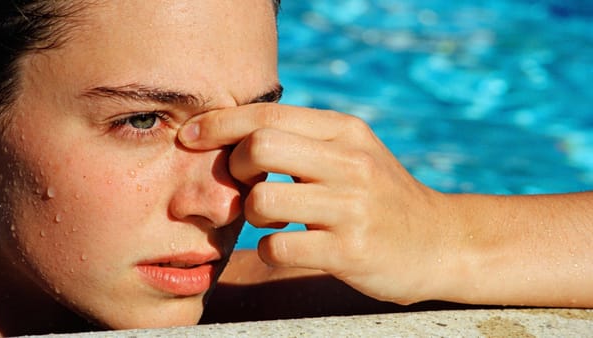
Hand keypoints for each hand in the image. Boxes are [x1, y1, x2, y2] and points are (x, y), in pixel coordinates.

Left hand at [178, 103, 447, 303]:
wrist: (441, 242)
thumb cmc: (382, 195)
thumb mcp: (354, 152)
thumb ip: (304, 138)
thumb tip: (237, 133)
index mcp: (346, 132)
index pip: (268, 115)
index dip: (220, 123)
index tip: (191, 136)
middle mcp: (350, 163)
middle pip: (259, 147)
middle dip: (234, 167)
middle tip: (244, 183)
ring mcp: (352, 208)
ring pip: (263, 199)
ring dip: (253, 213)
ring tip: (273, 218)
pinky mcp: (350, 251)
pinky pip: (279, 247)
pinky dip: (271, 248)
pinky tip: (289, 245)